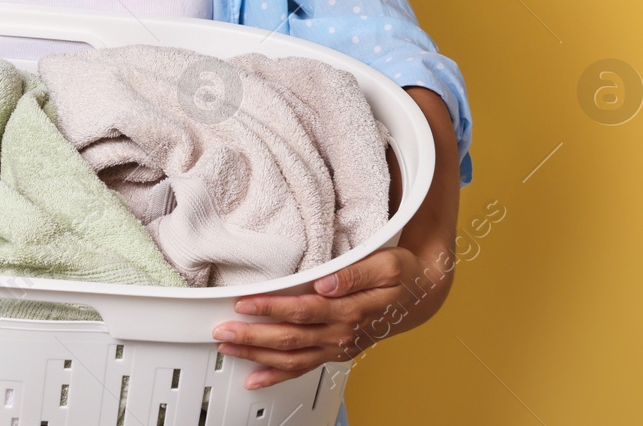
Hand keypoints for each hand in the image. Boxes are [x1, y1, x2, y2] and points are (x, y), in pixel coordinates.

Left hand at [211, 85, 462, 388]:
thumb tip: (406, 99)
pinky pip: (309, 360)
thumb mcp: (405, 194)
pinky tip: (251, 375)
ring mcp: (358, 329)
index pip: (376, 276)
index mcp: (398, 266)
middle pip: (333, 315)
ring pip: (313, 342)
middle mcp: (377, 306)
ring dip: (270, 342)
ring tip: (229, 335)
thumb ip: (395, 154)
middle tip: (245, 306)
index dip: (350, 282)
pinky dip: (280, 369)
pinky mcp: (341, 343)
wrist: (428, 284)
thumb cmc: (404, 234)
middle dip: (286, 314)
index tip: (324, 282)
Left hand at [211, 244, 452, 388]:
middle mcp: (341, 333)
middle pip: (290, 338)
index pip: (303, 310)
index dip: (272, 308)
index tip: (245, 302)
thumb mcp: (388, 263)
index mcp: (350, 309)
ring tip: (228, 347)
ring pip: (291, 357)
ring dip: (257, 354)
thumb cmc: (400, 275)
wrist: (418, 297)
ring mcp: (336, 346)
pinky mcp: (333, 352)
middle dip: (253, 335)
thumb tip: (325, 282)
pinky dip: (276, 375)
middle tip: (224, 329)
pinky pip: (302, 368)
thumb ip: (356, 273)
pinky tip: (254, 377)